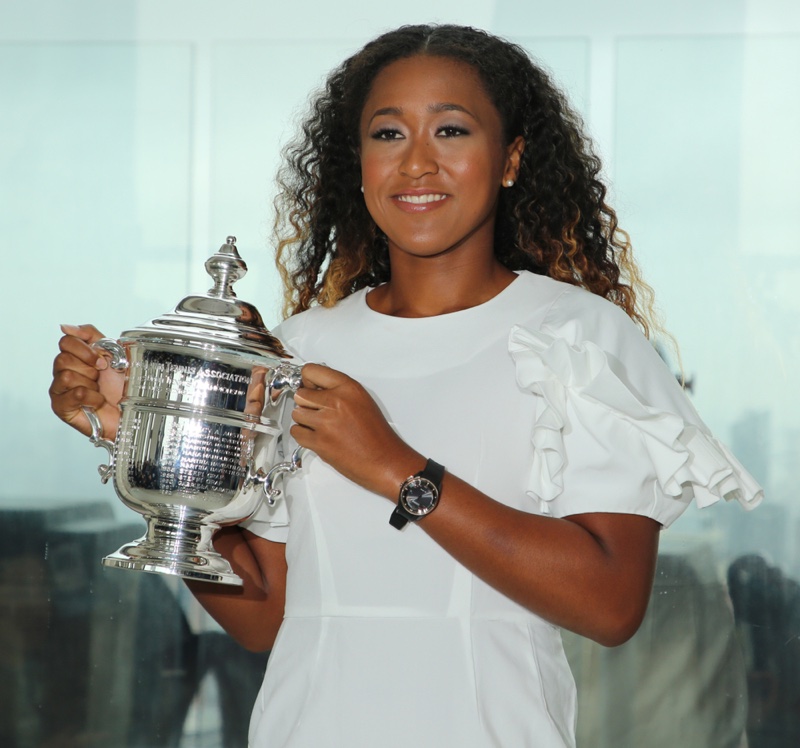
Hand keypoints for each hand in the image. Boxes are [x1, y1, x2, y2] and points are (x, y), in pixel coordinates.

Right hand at [49, 324, 123, 438]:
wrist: (132, 411)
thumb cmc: (123, 386)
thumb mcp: (113, 353)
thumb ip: (91, 335)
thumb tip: (65, 327)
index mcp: (75, 357)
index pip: (66, 341)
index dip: (86, 349)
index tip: (102, 360)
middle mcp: (64, 372)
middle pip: (63, 358)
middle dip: (89, 368)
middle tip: (100, 377)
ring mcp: (60, 390)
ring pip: (66, 376)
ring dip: (90, 384)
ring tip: (98, 390)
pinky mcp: (61, 408)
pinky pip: (75, 393)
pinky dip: (92, 397)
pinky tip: (97, 401)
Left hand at [290, 363, 421, 498]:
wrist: (384, 460)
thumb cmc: (378, 435)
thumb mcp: (363, 401)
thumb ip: (340, 392)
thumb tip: (317, 389)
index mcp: (349, 388)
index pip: (311, 371)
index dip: (307, 381)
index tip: (308, 386)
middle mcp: (336, 401)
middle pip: (301, 394)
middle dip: (306, 403)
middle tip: (317, 410)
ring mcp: (326, 422)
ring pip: (297, 413)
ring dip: (305, 420)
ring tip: (320, 426)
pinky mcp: (319, 442)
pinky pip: (296, 432)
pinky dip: (303, 435)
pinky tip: (317, 436)